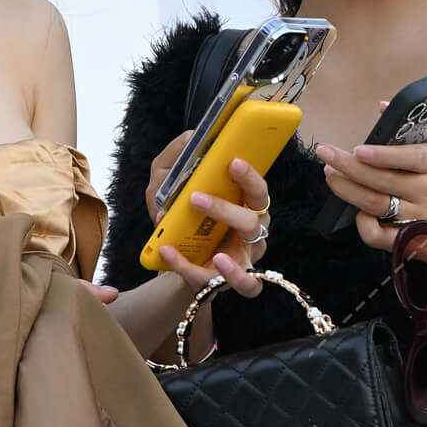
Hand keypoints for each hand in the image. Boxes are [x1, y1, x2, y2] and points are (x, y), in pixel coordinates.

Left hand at [144, 129, 271, 298]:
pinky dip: (194, 272)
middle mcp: (252, 232)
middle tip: (195, 198)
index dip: (250, 177)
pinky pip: (221, 288)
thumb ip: (176, 161)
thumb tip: (190, 138)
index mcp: (247, 206)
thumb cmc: (182, 217)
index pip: (258, 189)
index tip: (233, 162)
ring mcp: (244, 261)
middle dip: (225, 210)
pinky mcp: (228, 285)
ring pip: (247, 262)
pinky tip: (170, 255)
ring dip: (227, 258)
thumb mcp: (169, 186)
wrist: (173, 259)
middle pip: (253, 221)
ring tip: (209, 252)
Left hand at [315, 128, 426, 264]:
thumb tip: (382, 106)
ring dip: (347, 190)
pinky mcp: (405, 239)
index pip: (411, 158)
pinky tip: (353, 210)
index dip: (384, 155)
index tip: (358, 149)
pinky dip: (362, 223)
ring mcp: (416, 217)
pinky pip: (377, 234)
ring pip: (375, 205)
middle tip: (326, 154)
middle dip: (349, 168)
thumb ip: (414, 126)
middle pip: (383, 181)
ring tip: (329, 175)